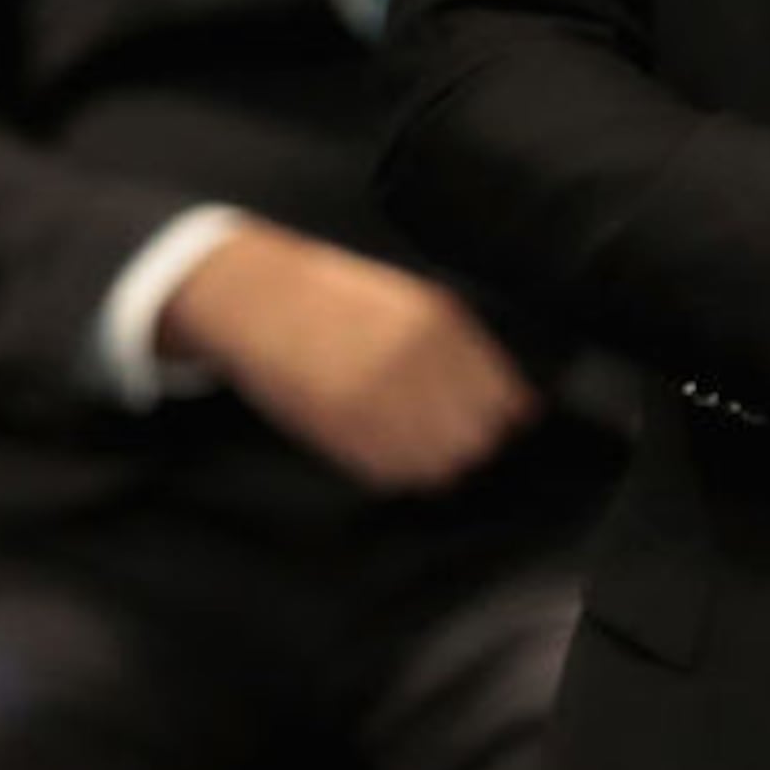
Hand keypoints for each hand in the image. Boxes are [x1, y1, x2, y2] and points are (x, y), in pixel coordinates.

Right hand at [159, 221, 542, 493]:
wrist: (257, 298)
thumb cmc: (332, 295)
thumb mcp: (408, 299)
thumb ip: (459, 346)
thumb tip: (512, 399)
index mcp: (437, 325)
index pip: (505, 398)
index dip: (505, 414)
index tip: (500, 418)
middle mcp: (413, 366)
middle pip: (479, 437)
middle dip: (474, 438)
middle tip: (457, 432)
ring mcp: (375, 403)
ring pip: (440, 464)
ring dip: (438, 459)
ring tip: (419, 440)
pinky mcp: (340, 432)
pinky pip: (394, 474)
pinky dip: (399, 470)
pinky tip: (387, 446)